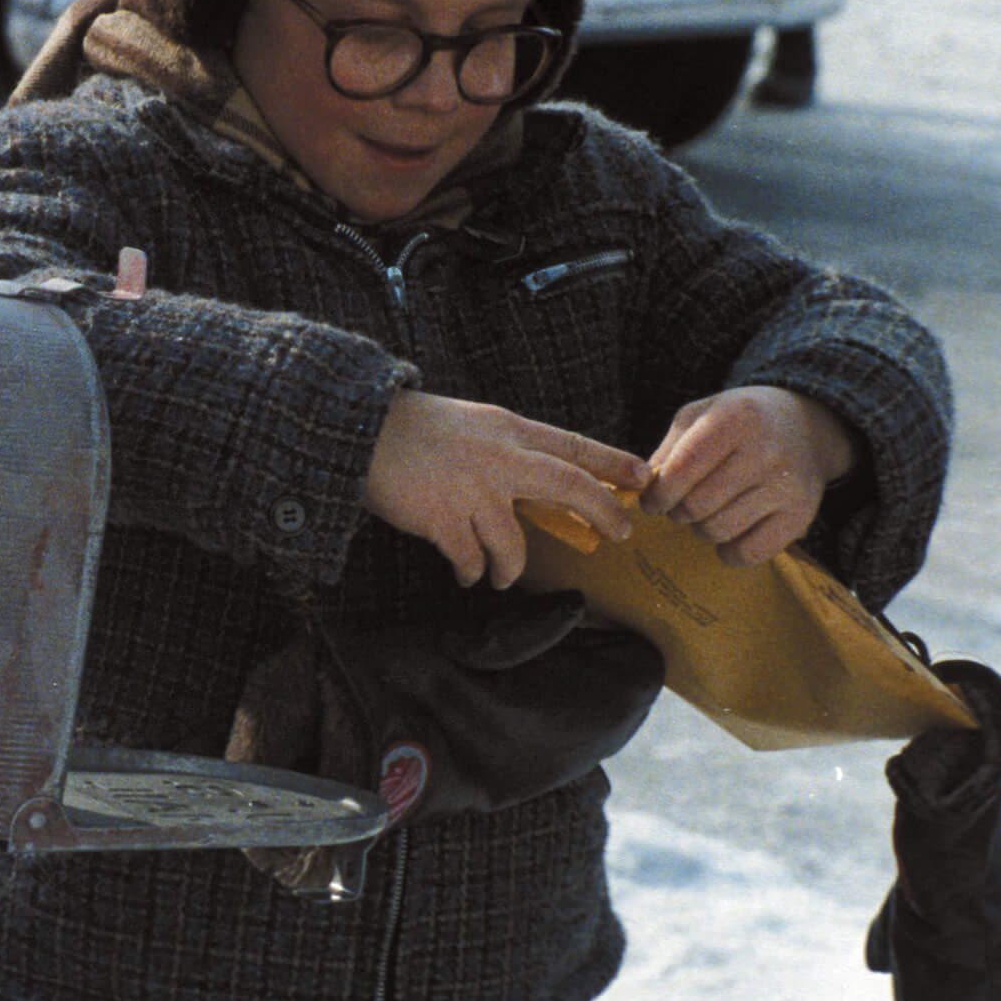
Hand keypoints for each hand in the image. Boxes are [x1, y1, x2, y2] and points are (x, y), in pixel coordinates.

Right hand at [365, 390, 648, 588]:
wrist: (357, 430)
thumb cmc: (409, 426)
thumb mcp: (469, 423)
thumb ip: (503, 447)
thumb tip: (532, 478)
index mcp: (506, 429)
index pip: (572, 445)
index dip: (612, 462)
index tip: (644, 477)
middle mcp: (498, 457)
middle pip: (569, 486)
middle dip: (602, 512)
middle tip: (620, 533)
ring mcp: (472, 490)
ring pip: (514, 544)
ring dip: (509, 568)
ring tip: (499, 577)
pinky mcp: (443, 518)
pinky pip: (470, 560)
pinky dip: (470, 572)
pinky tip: (465, 574)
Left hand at [641, 386, 857, 566]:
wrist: (804, 424)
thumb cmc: (737, 422)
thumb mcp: (700, 416)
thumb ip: (668, 450)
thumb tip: (642, 491)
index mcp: (735, 418)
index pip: (682, 469)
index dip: (658, 494)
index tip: (651, 502)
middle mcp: (766, 451)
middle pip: (697, 506)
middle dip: (677, 511)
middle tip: (681, 505)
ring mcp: (787, 485)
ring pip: (719, 531)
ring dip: (702, 529)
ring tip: (709, 511)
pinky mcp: (801, 515)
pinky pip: (749, 553)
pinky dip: (729, 552)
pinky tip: (730, 532)